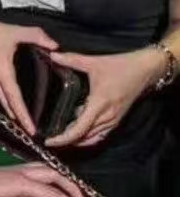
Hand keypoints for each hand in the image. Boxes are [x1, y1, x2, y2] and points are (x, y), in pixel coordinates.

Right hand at [0, 16, 57, 133]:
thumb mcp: (15, 31)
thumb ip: (37, 36)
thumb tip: (55, 47)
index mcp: (3, 73)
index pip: (15, 99)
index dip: (23, 115)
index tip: (30, 130)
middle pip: (7, 105)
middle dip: (19, 119)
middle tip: (30, 131)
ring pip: (1, 101)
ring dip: (12, 111)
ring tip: (23, 121)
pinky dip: (5, 102)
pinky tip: (11, 103)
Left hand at [0, 160, 87, 196]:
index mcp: (22, 184)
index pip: (53, 194)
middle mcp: (24, 172)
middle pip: (56, 176)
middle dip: (73, 189)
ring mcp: (18, 168)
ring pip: (49, 170)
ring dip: (64, 181)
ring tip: (73, 195)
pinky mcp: (13, 169)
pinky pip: (40, 169)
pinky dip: (53, 177)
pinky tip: (54, 185)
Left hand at [45, 47, 164, 147]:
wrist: (148, 69)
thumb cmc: (122, 65)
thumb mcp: (95, 62)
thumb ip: (72, 60)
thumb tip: (52, 55)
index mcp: (99, 104)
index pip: (78, 130)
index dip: (63, 139)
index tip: (49, 141)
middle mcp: (106, 117)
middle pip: (82, 138)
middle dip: (65, 140)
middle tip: (50, 138)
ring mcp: (113, 120)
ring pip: (91, 139)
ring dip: (76, 140)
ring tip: (60, 136)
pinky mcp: (117, 120)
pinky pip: (100, 135)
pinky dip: (88, 138)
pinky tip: (78, 132)